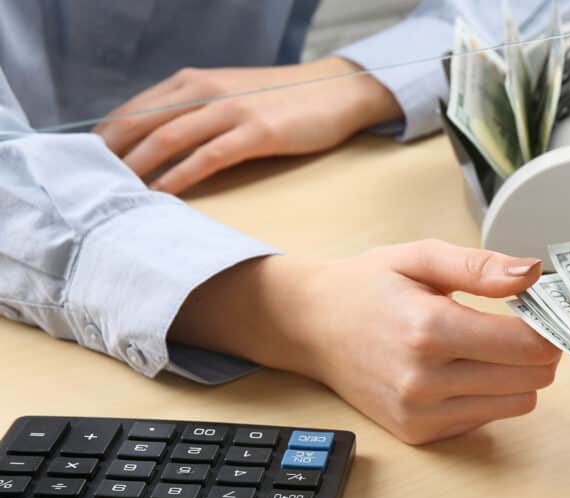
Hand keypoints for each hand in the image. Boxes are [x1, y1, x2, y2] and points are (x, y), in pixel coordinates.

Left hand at [93, 58, 400, 194]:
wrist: (335, 91)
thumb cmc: (281, 100)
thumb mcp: (229, 96)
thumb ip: (193, 112)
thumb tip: (156, 146)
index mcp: (193, 81)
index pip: (133, 110)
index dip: (105, 139)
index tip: (86, 168)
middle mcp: (205, 90)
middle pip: (141, 123)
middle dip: (112, 157)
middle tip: (89, 189)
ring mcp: (231, 110)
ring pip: (168, 139)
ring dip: (138, 168)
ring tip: (116, 196)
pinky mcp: (257, 132)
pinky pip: (208, 156)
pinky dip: (181, 175)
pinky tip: (164, 194)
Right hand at [171, 240, 560, 444]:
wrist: (310, 326)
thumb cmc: (366, 287)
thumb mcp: (420, 258)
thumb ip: (479, 266)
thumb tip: (530, 273)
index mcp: (430, 329)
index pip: (526, 346)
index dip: (548, 329)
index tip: (545, 314)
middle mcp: (424, 379)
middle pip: (530, 379)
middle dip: (539, 352)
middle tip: (523, 328)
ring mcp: (419, 413)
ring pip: (517, 404)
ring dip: (517, 376)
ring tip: (489, 347)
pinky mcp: (417, 433)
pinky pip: (485, 419)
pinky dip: (488, 395)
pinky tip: (463, 370)